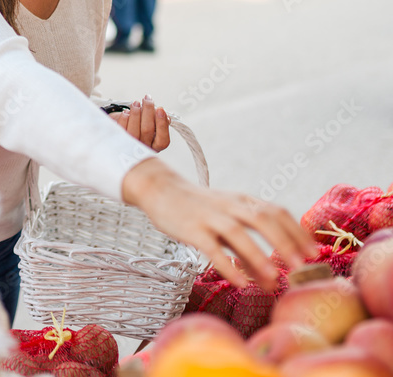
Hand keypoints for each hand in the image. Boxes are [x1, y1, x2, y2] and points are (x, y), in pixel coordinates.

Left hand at [109, 95, 169, 150]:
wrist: (124, 129)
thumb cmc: (142, 125)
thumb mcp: (153, 123)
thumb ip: (159, 120)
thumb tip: (162, 113)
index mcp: (155, 146)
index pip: (163, 140)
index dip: (162, 124)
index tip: (160, 109)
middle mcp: (144, 148)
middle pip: (147, 131)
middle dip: (148, 111)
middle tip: (147, 99)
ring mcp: (130, 146)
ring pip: (134, 131)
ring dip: (135, 114)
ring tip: (136, 103)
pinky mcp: (118, 140)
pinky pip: (121, 130)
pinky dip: (124, 119)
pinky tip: (126, 112)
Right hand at [122, 158, 317, 290]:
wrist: (160, 189)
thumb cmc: (198, 209)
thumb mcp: (226, 221)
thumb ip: (248, 248)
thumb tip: (272, 281)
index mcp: (242, 200)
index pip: (276, 211)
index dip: (296, 231)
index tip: (313, 252)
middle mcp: (229, 205)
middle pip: (262, 218)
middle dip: (285, 241)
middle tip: (302, 265)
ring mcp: (209, 216)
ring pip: (238, 233)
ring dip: (258, 255)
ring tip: (275, 278)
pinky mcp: (191, 229)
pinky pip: (211, 248)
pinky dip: (228, 266)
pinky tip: (240, 283)